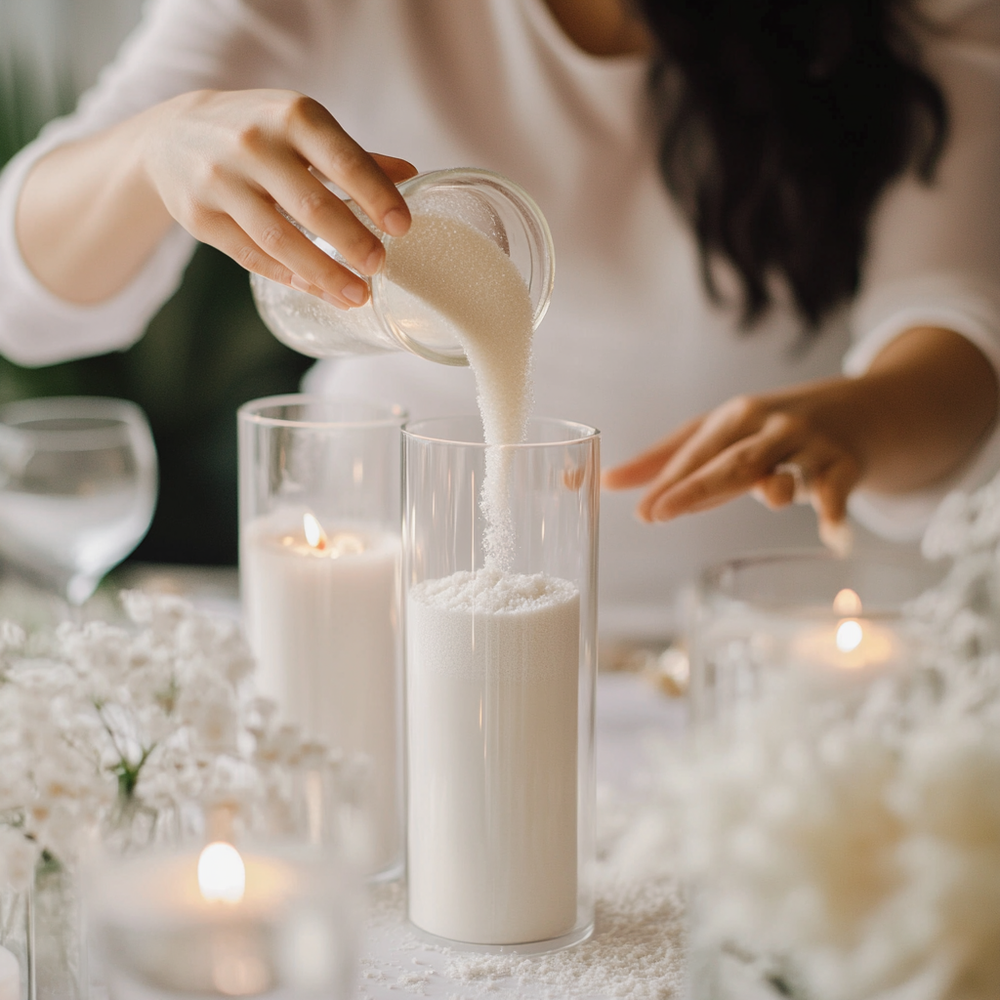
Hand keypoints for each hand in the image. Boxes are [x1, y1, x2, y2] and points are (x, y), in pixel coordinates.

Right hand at [142, 89, 417, 308]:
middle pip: (311, 206)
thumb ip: (353, 156)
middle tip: (380, 266)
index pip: (343, 160)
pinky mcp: (200, 217)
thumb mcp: (302, 127)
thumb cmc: (258, 132)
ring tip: (357, 295)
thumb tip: (410, 175)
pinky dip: (289, 276)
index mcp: (290, 116)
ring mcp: (221, 182)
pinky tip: (317, 288)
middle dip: (352, 242)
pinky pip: (252, 256)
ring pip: (279, 240)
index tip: (403, 227)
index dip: (376, 195)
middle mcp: (252, 145)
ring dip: (323, 273)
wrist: (171, 134)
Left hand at [602, 328, 998, 553]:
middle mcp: (768, 427)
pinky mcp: (845, 464)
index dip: (668, 484)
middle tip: (662, 512)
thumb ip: (664, 461)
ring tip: (773, 499)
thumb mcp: (719, 435)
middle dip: (696, 486)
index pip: (695, 455)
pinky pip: (838, 490)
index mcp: (732, 420)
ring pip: (786, 466)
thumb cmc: (770, 431)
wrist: (858, 410)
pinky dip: (836, 512)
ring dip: (777, 484)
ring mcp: (809, 444)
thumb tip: (605, 482)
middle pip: (731, 461)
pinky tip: (835, 537)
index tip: (644, 513)